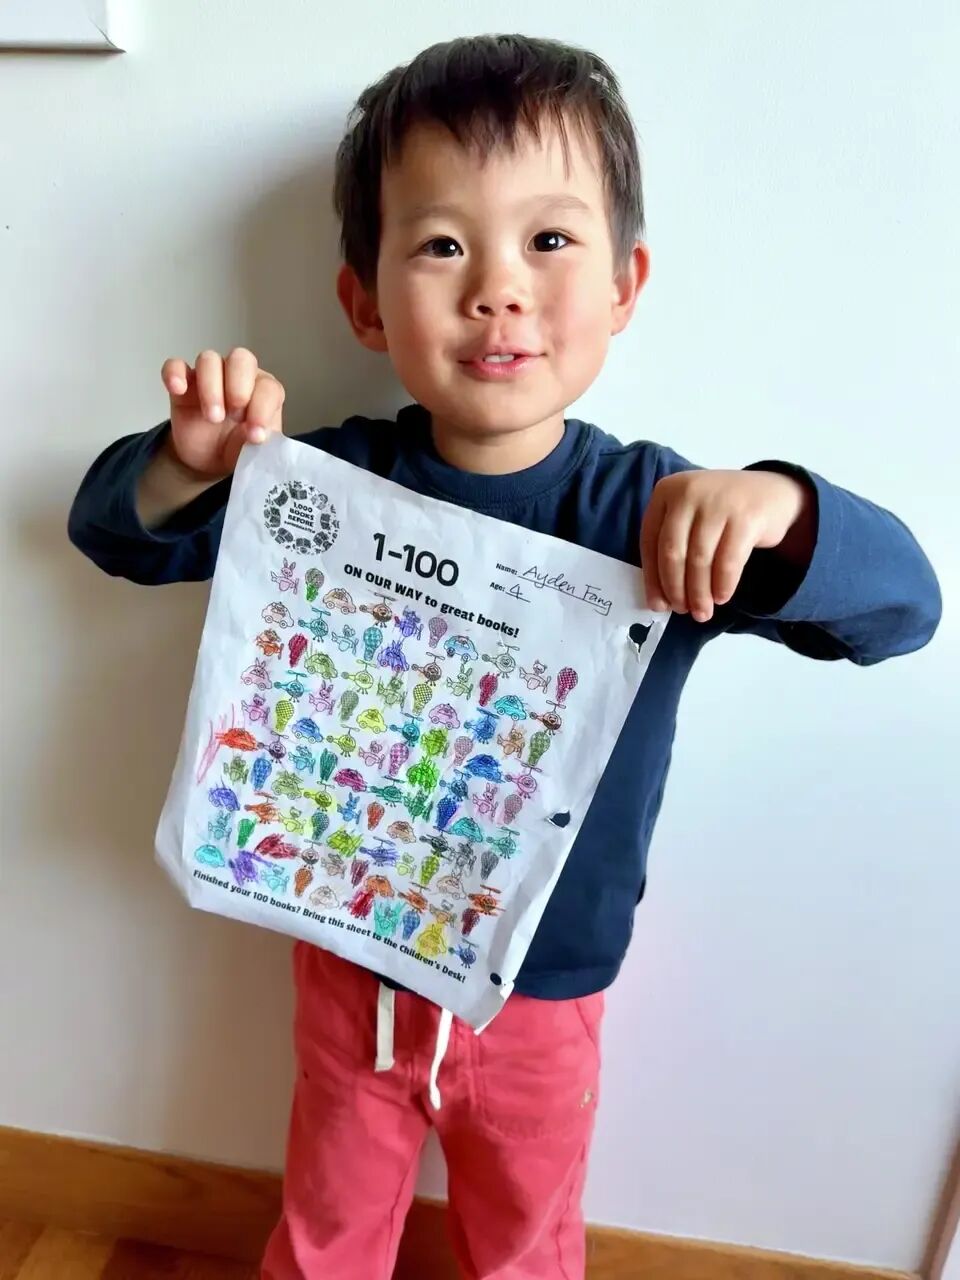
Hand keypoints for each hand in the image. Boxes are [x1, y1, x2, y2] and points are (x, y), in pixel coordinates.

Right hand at [160, 347, 284, 478]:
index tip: (255, 435)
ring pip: (209, 360)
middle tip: (235, 414)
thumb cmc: (239, 448)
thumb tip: (255, 435)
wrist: (210, 461)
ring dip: (210, 386)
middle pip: (241, 358)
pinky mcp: (183, 386)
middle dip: (239, 385)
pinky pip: (175, 366)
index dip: (263, 408)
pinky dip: (174, 373)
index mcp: (263, 391)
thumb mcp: (255, 451)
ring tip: (212, 417)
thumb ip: (259, 442)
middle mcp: (238, 377)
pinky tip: (178, 389)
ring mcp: (209, 378)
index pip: (268, 386)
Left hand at [640, 469, 810, 621]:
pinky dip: (723, 584)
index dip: (653, 578)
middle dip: (676, 589)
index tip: (658, 605)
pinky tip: (721, 597)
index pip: (650, 542)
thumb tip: (658, 600)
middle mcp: (689, 492)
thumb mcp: (689, 517)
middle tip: (683, 611)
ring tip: (702, 612)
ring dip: (699, 593)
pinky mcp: (746, 517)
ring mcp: (718, 502)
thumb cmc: (721, 513)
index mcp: (666, 491)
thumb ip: (672, 547)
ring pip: (700, 559)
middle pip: (673, 552)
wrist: (771, 494)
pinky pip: (728, 561)